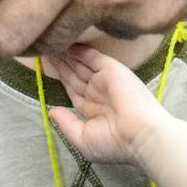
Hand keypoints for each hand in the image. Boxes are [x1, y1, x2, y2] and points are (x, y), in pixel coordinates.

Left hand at [43, 43, 178, 168]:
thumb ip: (66, 124)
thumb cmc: (113, 143)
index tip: (47, 69)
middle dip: (62, 65)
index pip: (73, 91)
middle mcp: (98, 93)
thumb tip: (51, 111)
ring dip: (67, 55)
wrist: (140, 134)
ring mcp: (104, 80)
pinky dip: (79, 51)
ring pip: (81, 64)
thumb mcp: (83, 139)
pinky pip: (91, 57)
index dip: (61, 80)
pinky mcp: (110, 69)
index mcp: (93, 110)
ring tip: (51, 43)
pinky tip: (67, 44)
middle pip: (75, 75)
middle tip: (46, 50)